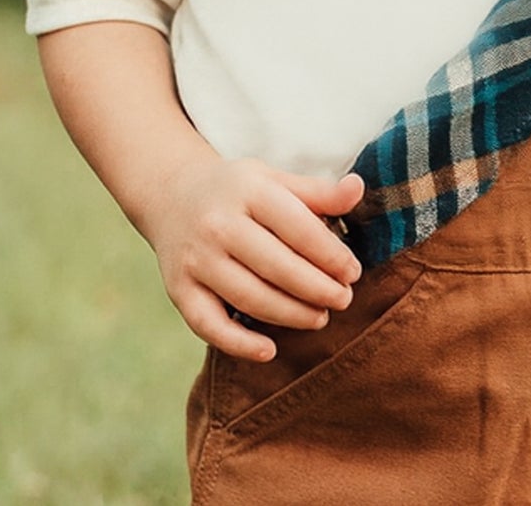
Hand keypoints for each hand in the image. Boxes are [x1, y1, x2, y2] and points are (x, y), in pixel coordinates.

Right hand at [146, 155, 364, 361]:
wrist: (172, 194)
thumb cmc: (238, 191)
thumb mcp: (275, 179)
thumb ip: (318, 192)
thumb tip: (358, 189)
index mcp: (249, 190)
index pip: (298, 228)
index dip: (331, 255)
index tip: (353, 272)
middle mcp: (218, 224)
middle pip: (277, 266)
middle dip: (317, 289)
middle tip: (343, 300)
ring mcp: (196, 259)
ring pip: (249, 297)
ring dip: (290, 315)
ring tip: (319, 318)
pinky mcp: (178, 289)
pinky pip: (208, 325)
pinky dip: (238, 343)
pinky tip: (269, 351)